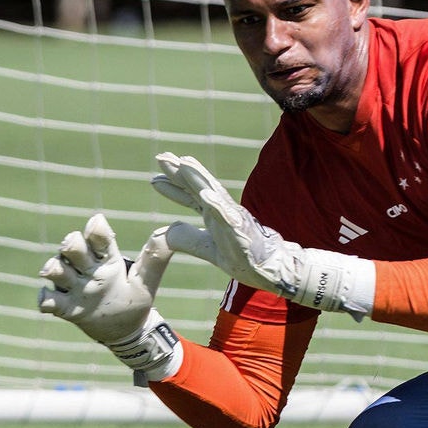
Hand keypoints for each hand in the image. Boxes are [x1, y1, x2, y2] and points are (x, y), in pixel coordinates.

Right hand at [38, 214, 181, 378]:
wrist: (126, 331)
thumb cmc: (135, 299)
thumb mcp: (147, 279)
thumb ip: (156, 257)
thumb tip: (174, 230)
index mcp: (108, 258)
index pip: (99, 237)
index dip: (96, 229)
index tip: (97, 222)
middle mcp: (88, 269)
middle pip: (73, 248)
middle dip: (71, 243)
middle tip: (71, 244)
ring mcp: (75, 287)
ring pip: (57, 270)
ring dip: (54, 267)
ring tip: (53, 269)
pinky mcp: (66, 308)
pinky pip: (49, 301)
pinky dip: (44, 298)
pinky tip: (46, 300)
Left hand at [152, 152, 374, 320]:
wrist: (273, 269)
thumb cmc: (244, 257)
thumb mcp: (208, 249)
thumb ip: (188, 239)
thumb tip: (165, 231)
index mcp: (214, 215)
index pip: (191, 197)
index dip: (174, 187)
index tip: (154, 178)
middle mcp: (223, 212)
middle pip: (200, 187)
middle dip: (182, 173)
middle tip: (162, 157)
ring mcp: (234, 218)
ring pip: (214, 194)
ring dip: (199, 179)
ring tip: (184, 164)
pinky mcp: (243, 230)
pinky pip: (229, 216)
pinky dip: (218, 204)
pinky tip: (206, 195)